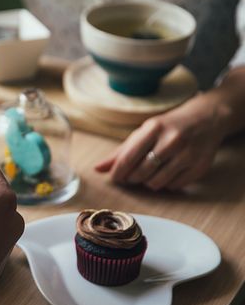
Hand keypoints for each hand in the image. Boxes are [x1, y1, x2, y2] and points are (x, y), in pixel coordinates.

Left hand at [95, 94, 229, 189]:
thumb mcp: (144, 132)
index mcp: (154, 128)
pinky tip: (166, 173)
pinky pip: (174, 186)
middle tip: (131, 176)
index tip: (114, 178)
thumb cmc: (168, 126)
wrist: (206, 119)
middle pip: (141, 172)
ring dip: (148, 183)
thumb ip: (121, 151)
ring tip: (148, 174)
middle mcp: (172, 140)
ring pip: (157, 182)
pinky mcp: (200, 167)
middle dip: (132, 178)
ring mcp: (188, 154)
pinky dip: (166, 184)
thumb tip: (97, 169)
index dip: (118, 172)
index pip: (128, 157)